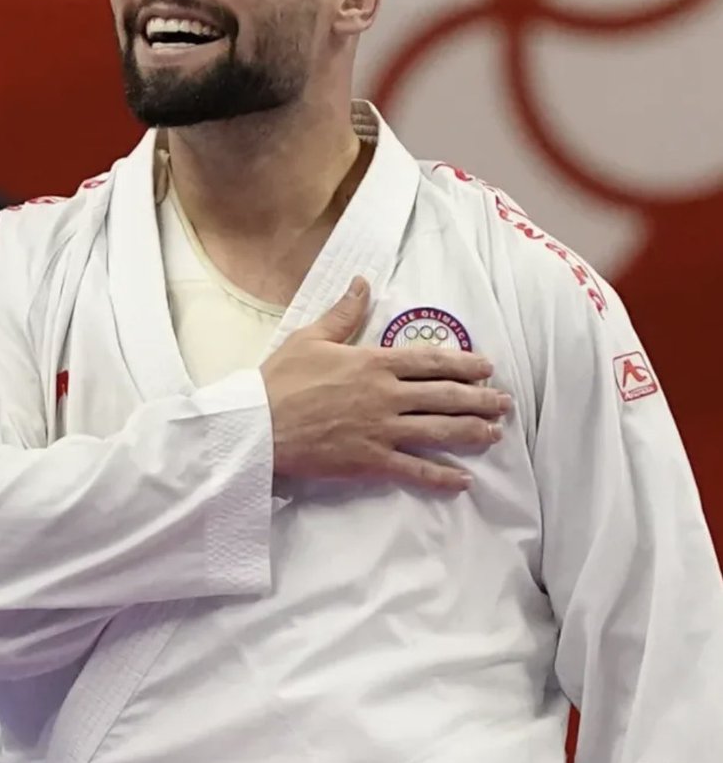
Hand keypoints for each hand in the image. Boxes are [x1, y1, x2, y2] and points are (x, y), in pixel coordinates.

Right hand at [260, 277, 510, 490]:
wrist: (258, 427)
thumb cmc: (280, 380)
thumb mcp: (310, 337)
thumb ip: (343, 313)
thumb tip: (361, 281)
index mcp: (372, 362)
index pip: (429, 360)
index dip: (462, 363)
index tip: (487, 367)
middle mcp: (385, 395)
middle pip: (444, 396)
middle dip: (479, 399)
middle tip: (505, 402)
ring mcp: (381, 430)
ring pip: (438, 431)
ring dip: (471, 432)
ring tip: (495, 434)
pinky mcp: (371, 461)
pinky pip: (414, 470)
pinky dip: (441, 476)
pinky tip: (463, 480)